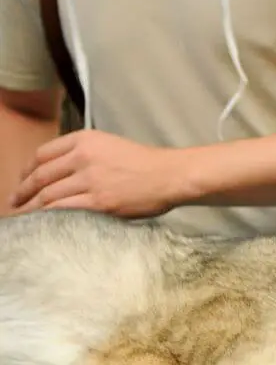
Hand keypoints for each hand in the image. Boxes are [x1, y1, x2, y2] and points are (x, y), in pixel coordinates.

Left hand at [11, 130, 180, 216]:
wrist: (170, 175)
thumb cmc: (146, 164)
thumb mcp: (111, 146)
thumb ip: (85, 154)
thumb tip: (62, 173)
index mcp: (84, 140)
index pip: (42, 155)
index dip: (26, 171)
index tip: (21, 182)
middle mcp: (83, 157)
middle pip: (40, 176)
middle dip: (22, 192)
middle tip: (14, 203)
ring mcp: (90, 180)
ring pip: (48, 195)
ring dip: (30, 208)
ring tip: (22, 217)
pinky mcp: (99, 202)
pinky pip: (63, 210)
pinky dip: (47, 217)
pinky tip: (41, 224)